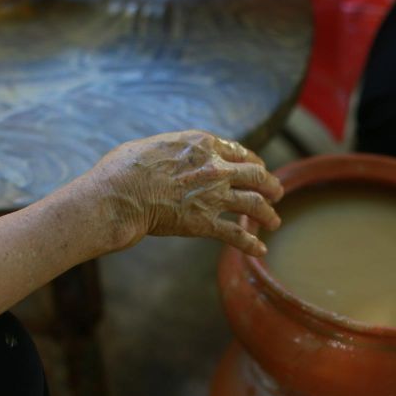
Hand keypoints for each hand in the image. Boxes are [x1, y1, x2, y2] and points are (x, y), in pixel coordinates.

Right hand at [88, 131, 283, 256]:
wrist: (119, 196)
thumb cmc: (124, 169)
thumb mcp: (153, 145)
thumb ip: (173, 150)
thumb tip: (170, 154)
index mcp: (202, 145)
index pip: (239, 151)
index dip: (252, 161)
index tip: (257, 168)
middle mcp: (215, 168)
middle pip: (256, 175)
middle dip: (270, 184)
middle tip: (277, 193)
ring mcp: (213, 196)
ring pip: (254, 204)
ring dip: (268, 214)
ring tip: (275, 222)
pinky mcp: (205, 223)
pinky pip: (237, 235)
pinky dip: (251, 244)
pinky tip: (261, 251)